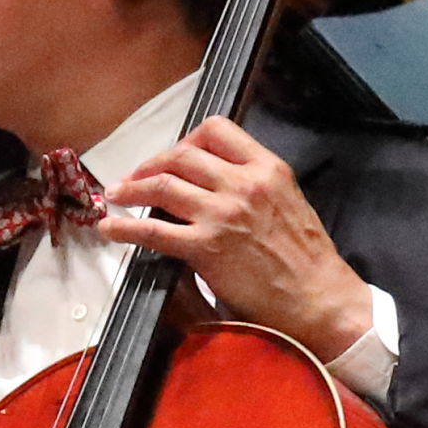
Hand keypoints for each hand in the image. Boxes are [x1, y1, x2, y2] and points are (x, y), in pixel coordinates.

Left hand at [98, 117, 374, 362]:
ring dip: (131, 188)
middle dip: (152, 163)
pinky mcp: (204, 247)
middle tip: (136, 176)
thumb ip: (253, 185)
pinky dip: (123, 227)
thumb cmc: (306, 257)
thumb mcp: (286, 201)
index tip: (173, 155)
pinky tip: (109, 228)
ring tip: (116, 195)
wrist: (318, 297)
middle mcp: (243, 183)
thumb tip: (213, 184)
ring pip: (162, 185)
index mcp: (267, 168)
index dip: (185, 139)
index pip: (216, 130)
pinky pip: (151, 231)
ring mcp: (222, 214)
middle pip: (182, 155)